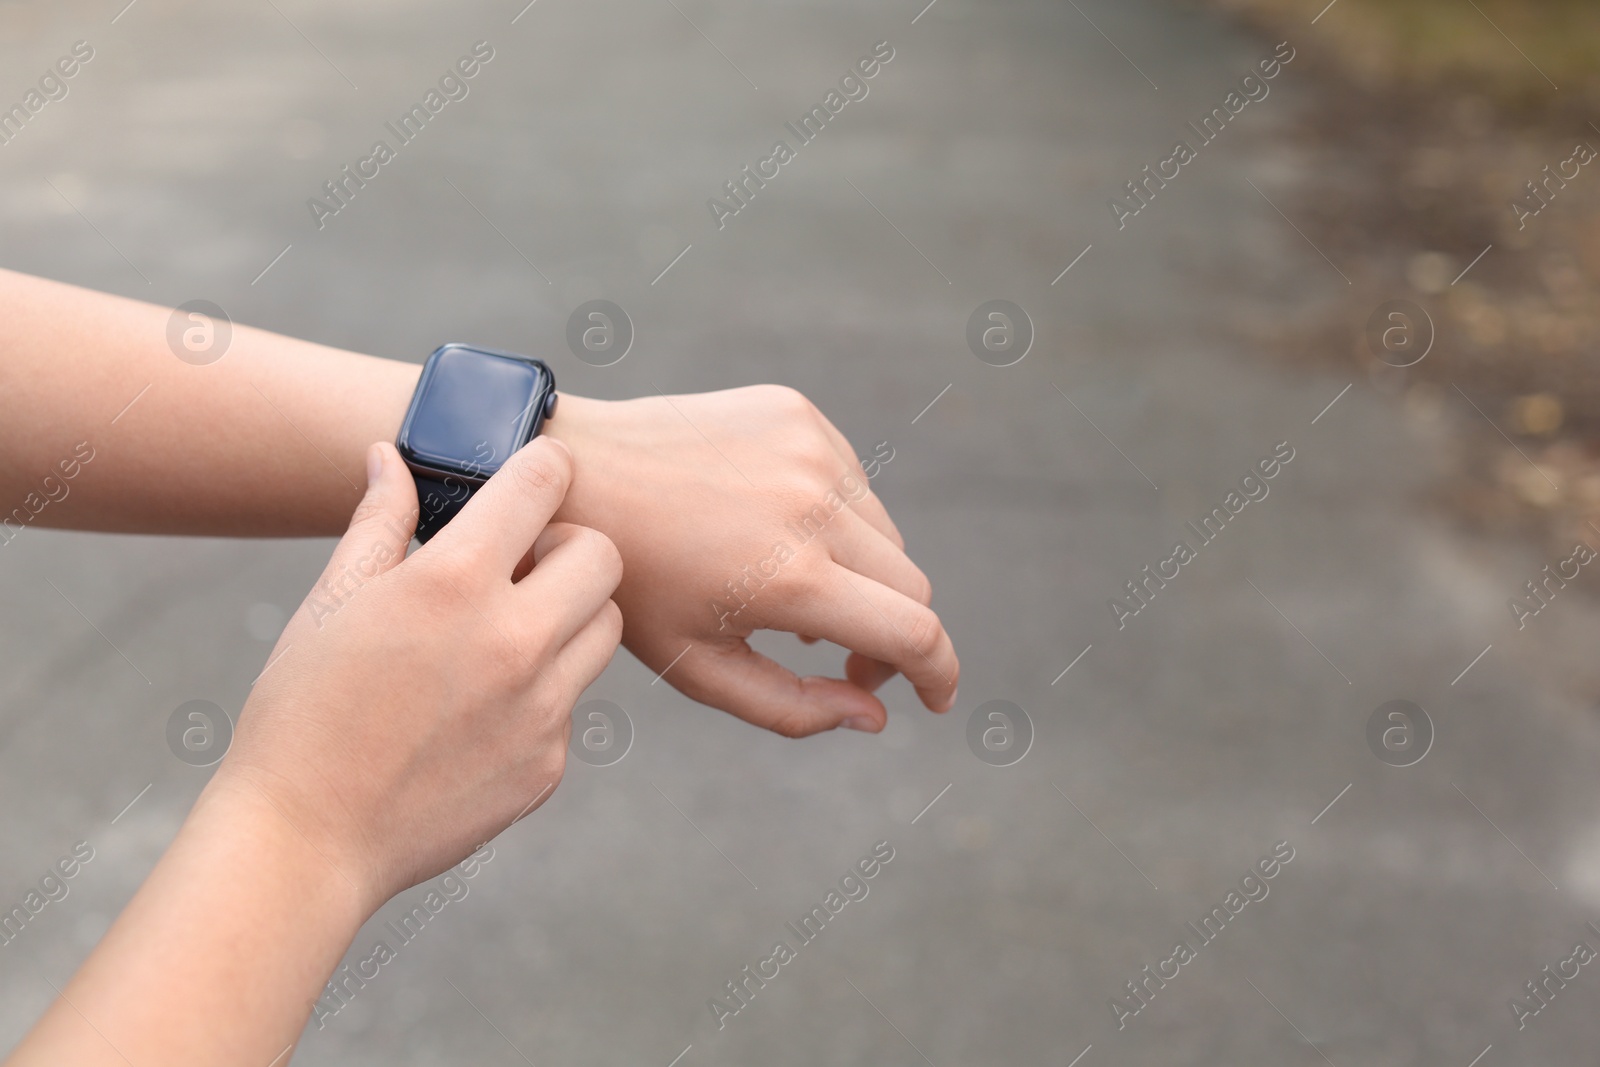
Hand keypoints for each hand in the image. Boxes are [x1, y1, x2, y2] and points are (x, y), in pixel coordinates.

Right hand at [215, 436, 622, 908]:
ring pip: (604, 629)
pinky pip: (572, 703)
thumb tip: (391, 459)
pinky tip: (479, 710)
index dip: (542, 469)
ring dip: (569, 616)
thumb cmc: (303, 713)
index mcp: (454, 583)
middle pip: (602, 555)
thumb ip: (378, 522)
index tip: (532, 479)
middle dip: (568, 546)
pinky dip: (542, 693)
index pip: (545, 484)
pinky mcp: (549, 763)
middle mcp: (515, 640)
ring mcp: (541, 708)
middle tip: (523, 565)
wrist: (305, 841)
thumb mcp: (331, 604)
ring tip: (504, 633)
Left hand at [548, 386, 957, 737]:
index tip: (936, 698)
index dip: (940, 673)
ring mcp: (811, 449)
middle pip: (910, 585)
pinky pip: (852, 482)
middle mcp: (815, 505)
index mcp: (792, 577)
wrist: (578, 471)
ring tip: (792, 590)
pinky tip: (771, 529)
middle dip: (892, 633)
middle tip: (840, 656)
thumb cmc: (632, 583)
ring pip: (885, 534)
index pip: (915, 632)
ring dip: (861, 573)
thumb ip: (793, 707)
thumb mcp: (698, 667)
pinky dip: (833, 518)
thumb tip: (875, 715)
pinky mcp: (799, 413)